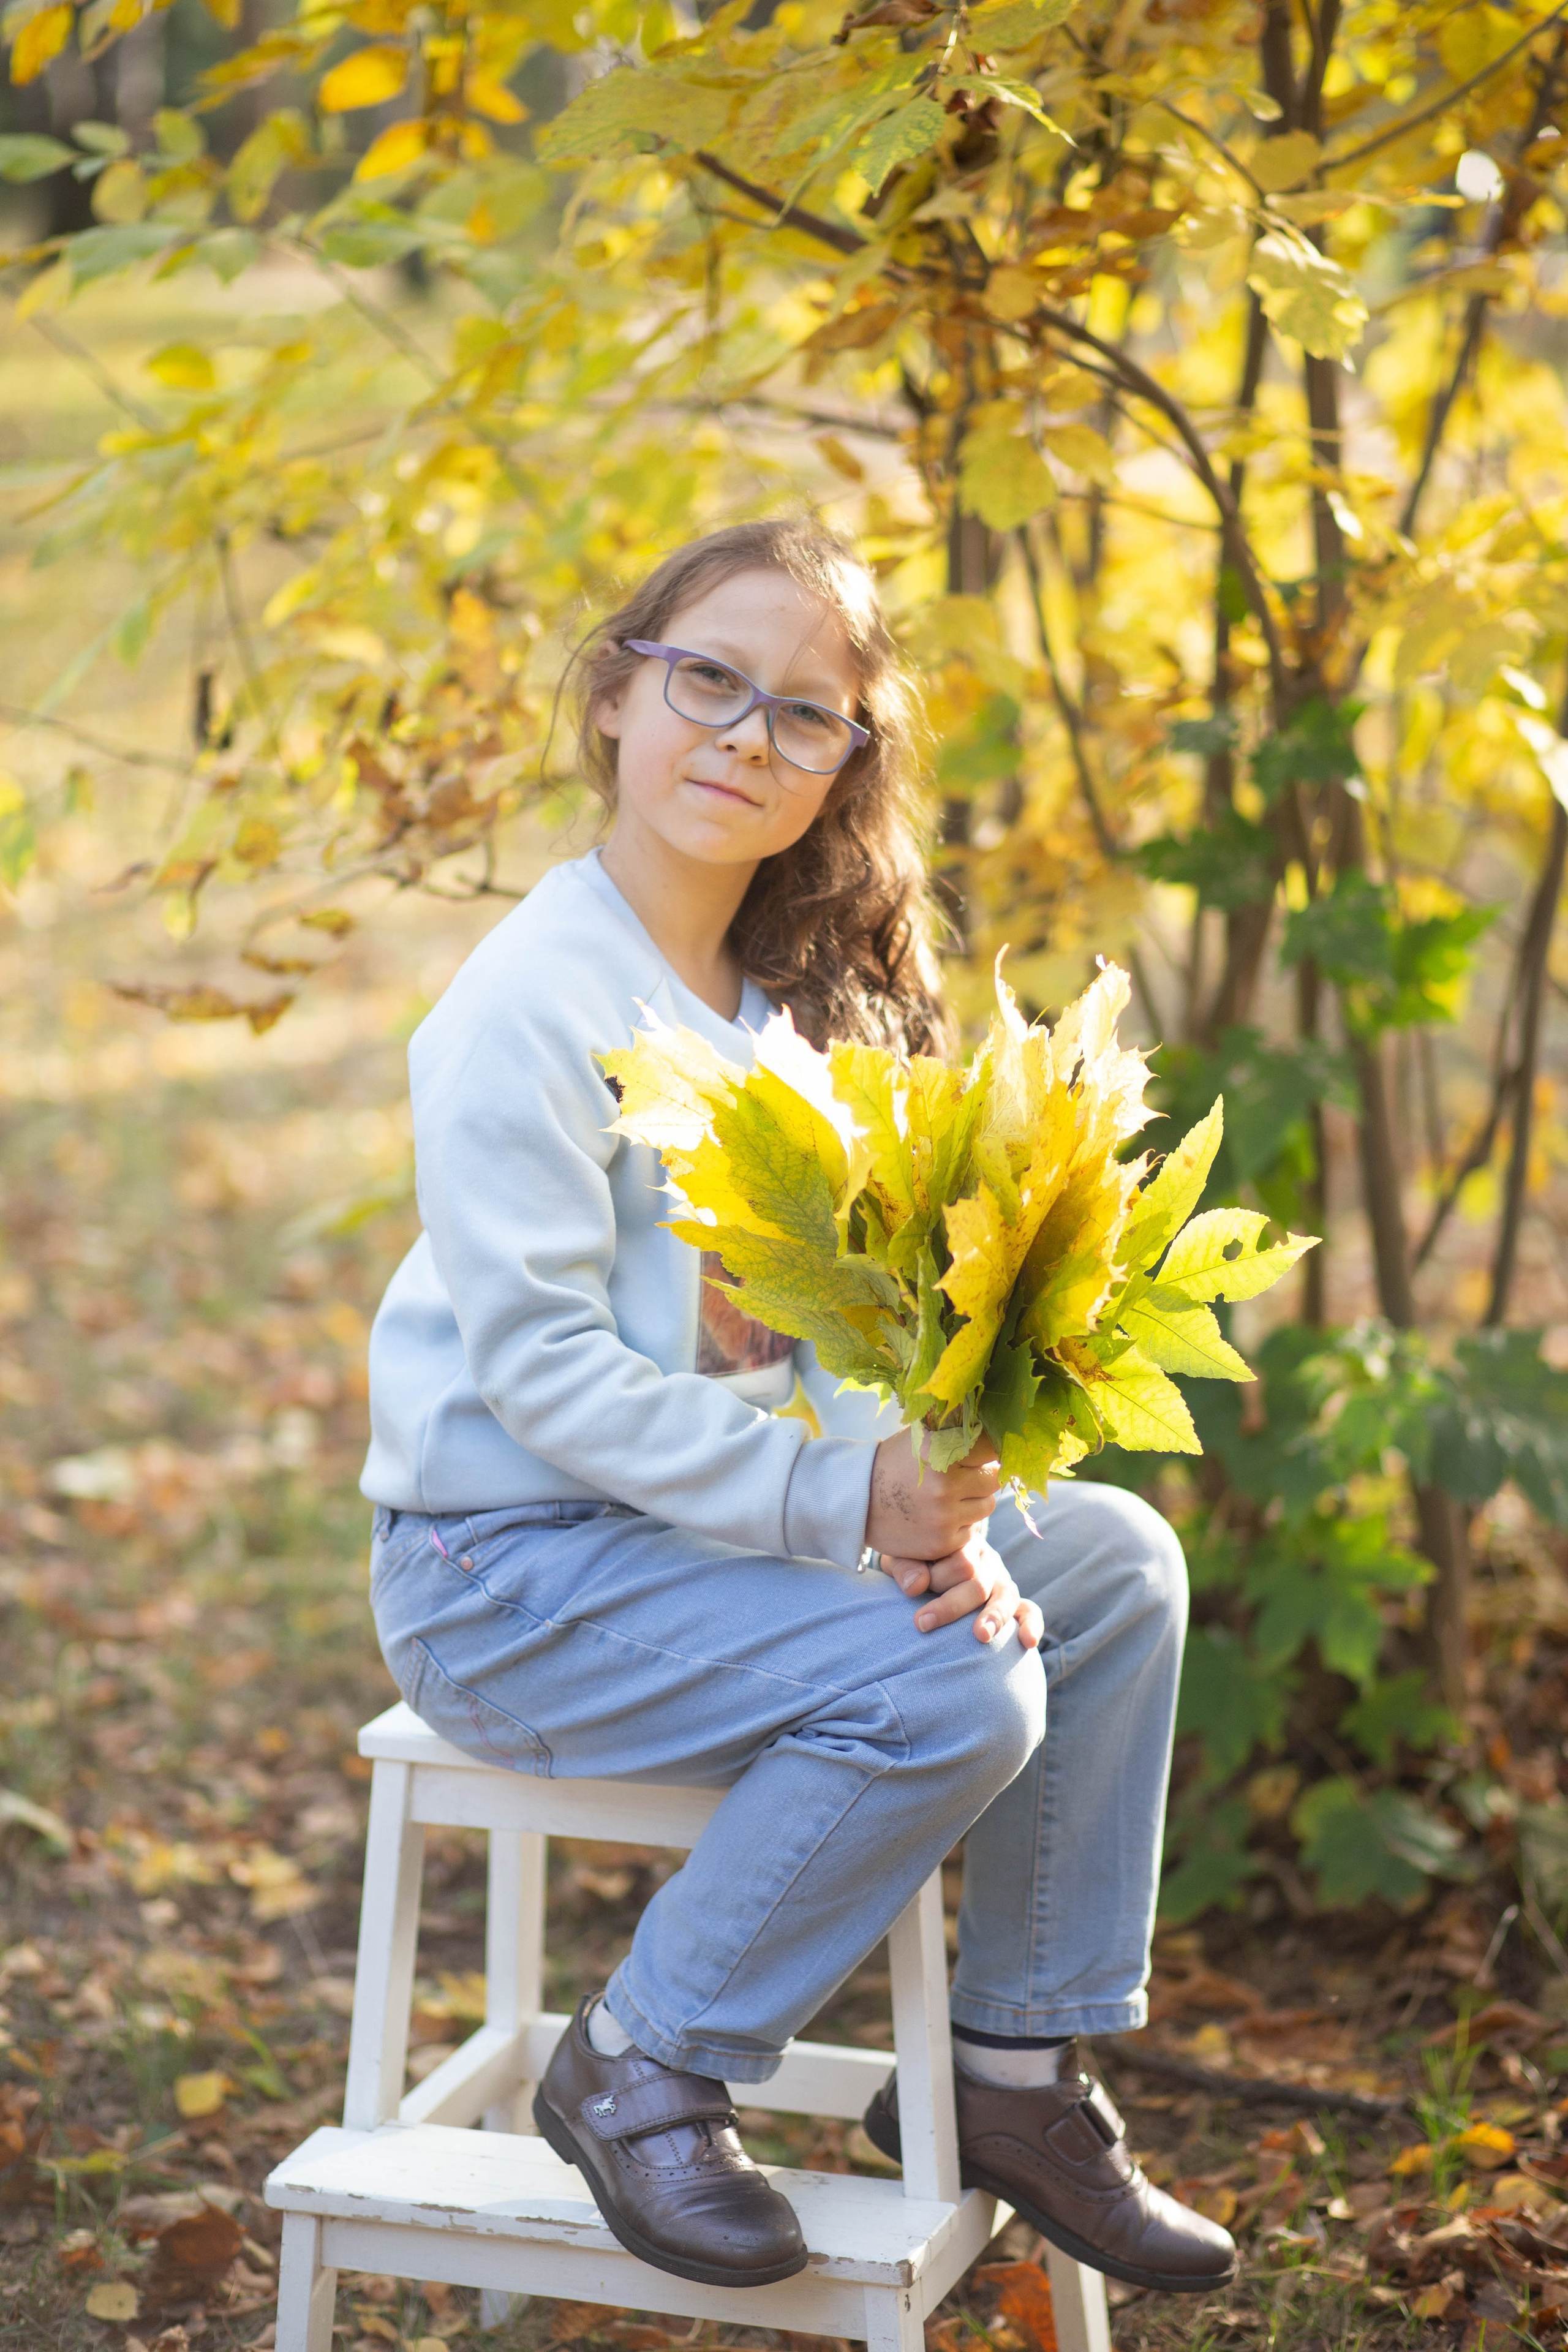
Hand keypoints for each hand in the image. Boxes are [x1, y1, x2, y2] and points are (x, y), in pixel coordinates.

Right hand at [867, 1428, 1000, 1563]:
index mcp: (939, 1450)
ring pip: (987, 1505)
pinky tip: (938, 1516)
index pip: (991, 1447)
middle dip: (981, 1475)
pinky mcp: (942, 1542)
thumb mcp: (920, 1437)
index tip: (981, 1452)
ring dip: (974, 1500)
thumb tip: (994, 1424)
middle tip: (961, 1474)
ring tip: (948, 1496)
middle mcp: (944, 1484)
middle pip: (993, 1478)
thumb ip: (955, 1431)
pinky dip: (960, 1523)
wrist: (857, 1502)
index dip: (988, 1449)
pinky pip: (972, 1530)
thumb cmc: (893, 1463)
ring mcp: (944, 1516)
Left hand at [880, 1534, 1043, 1648]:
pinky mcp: (1010, 1601)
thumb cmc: (913, 1561)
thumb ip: (906, 1566)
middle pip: (978, 1582)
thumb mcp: (903, 1556)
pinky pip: (1028, 1610)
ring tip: (981, 1636)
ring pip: (1005, 1596)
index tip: (912, 1592)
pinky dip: (1031, 1624)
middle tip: (922, 1623)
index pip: (959, 1560)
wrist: (928, 1559)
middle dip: (950, 1605)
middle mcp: (986, 1560)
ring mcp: (1001, 1580)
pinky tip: (1028, 1641)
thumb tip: (916, 1587)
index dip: (937, 1578)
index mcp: (962, 1542)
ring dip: (993, 1617)